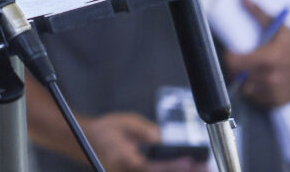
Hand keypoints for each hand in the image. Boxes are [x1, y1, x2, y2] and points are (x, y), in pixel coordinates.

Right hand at [78, 112, 206, 171]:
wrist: (85, 141)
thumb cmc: (103, 131)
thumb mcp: (123, 123)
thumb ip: (144, 130)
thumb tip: (164, 139)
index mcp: (124, 161)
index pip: (152, 166)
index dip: (174, 166)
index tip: (191, 161)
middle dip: (184, 171)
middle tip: (205, 167)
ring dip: (180, 171)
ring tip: (202, 167)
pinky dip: (171, 170)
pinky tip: (186, 168)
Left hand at [220, 0, 289, 107]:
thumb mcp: (279, 26)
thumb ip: (258, 13)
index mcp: (268, 59)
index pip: (233, 63)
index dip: (228, 56)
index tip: (231, 52)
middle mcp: (271, 78)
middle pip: (237, 76)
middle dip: (237, 68)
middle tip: (242, 60)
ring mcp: (275, 92)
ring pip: (245, 89)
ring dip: (246, 80)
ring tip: (253, 70)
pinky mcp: (279, 102)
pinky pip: (257, 99)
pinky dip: (256, 91)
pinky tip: (262, 80)